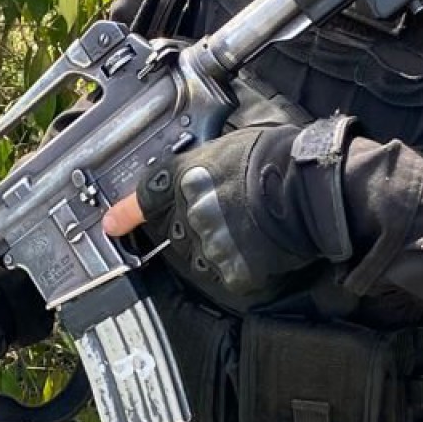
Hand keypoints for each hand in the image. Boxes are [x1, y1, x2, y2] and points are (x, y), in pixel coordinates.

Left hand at [105, 106, 353, 310]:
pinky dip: (249, 267)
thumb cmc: (282, 157)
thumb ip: (209, 166)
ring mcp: (211, 244)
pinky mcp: (233, 271)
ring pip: (208, 254)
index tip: (112, 225)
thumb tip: (211, 177)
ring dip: (226, 247)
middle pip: (182, 231)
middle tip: (239, 213)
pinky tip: (268, 249)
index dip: (127, 213)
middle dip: (203, 225)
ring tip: (258, 229)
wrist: (310, 188)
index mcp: (187, 177)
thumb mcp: (234, 146)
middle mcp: (191, 213)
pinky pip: (235, 275)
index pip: (147, 197)